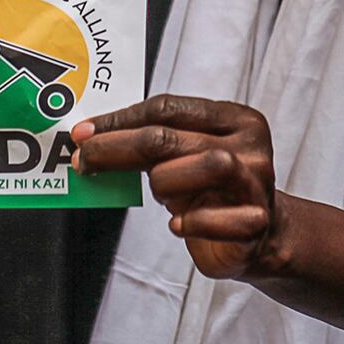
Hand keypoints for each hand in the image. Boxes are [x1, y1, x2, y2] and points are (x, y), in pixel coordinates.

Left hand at [73, 95, 285, 280]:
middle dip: (120, 147)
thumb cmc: (212, 191)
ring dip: (167, 182)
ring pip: (210, 166)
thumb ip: (153, 145)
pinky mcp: (255, 223)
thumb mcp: (185, 159)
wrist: (259, 235)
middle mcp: (250, 145)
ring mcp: (256, 183)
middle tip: (86, 159)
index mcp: (233, 118)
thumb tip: (91, 142)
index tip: (84, 133)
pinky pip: (215, 219)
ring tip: (160, 195)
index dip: (120, 120)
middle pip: (174, 137)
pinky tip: (179, 226)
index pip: (168, 108)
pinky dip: (191, 223)